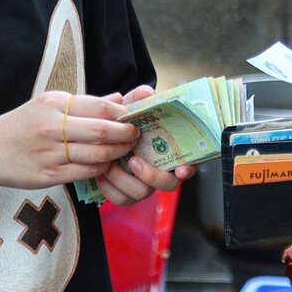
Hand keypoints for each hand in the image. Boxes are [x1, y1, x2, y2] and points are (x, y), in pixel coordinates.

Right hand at [0, 92, 140, 190]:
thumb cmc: (20, 126)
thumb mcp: (47, 105)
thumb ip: (84, 104)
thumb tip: (119, 100)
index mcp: (53, 104)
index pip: (99, 107)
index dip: (123, 114)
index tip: (134, 118)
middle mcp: (51, 127)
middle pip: (102, 130)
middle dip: (125, 134)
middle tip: (135, 136)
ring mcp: (50, 153)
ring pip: (97, 154)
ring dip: (117, 153)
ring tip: (124, 151)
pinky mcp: (48, 175)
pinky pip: (85, 172)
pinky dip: (101, 169)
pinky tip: (105, 165)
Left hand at [86, 84, 193, 204]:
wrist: (103, 134)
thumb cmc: (126, 122)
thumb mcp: (132, 107)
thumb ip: (140, 98)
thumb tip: (147, 92)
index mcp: (171, 152)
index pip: (190, 164)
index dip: (189, 169)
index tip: (181, 169)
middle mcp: (162, 171)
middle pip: (169, 185)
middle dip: (152, 176)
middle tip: (133, 161)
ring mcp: (145, 185)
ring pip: (142, 193)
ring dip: (124, 180)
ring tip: (109, 164)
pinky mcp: (127, 194)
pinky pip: (122, 199)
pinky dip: (110, 188)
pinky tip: (101, 174)